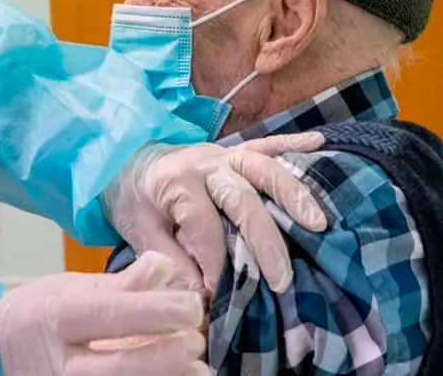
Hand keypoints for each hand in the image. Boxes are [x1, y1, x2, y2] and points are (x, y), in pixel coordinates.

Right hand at [0, 252, 207, 375]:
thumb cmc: (39, 314)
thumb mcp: (72, 289)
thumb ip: (121, 284)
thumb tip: (165, 265)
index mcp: (56, 318)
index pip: (110, 315)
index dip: (155, 311)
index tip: (192, 306)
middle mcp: (57, 364)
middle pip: (118, 366)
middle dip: (164, 356)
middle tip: (196, 342)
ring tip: (198, 372)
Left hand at [101, 132, 326, 293]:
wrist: (123, 160)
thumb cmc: (134, 200)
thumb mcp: (139, 233)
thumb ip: (172, 262)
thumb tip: (204, 299)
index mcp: (175, 184)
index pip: (204, 227)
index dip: (217, 263)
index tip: (224, 296)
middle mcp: (203, 163)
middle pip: (241, 198)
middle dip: (264, 240)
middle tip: (282, 279)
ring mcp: (222, 153)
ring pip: (262, 167)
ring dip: (292, 194)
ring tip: (317, 224)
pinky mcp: (233, 150)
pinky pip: (266, 143)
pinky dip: (293, 143)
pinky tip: (319, 143)